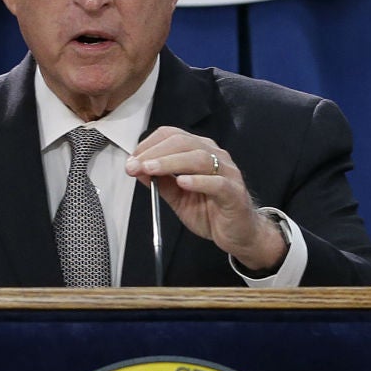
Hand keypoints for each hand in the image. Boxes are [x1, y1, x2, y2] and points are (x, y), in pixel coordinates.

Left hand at [126, 128, 285, 270]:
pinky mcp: (234, 193)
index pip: (173, 136)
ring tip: (150, 169)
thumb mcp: (178, 197)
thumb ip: (161, 182)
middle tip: (135, 165)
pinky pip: (217, 183)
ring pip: (199, 158)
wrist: (239, 234)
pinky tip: (182, 182)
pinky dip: (198, 181)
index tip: (131, 160)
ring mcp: (227, 173)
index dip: (149, 144)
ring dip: (171, 162)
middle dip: (155, 153)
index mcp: (201, 152)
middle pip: (184, 143)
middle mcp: (215, 157)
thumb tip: (137, 169)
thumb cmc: (210, 212)